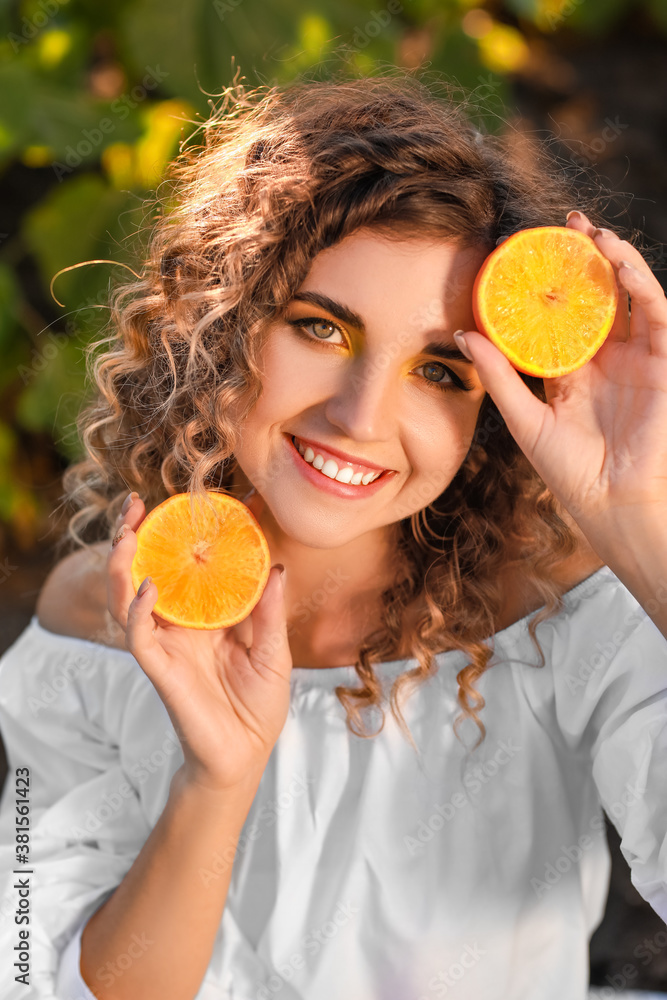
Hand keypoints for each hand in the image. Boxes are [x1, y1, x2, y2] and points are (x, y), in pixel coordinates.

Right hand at [107, 491, 291, 793]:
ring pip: (128, 597)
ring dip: (122, 564)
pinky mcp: (159, 669)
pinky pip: (138, 635)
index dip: (178, 536)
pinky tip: (147, 586)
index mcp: (205, 617)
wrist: (246, 755)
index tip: (186, 503)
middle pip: (146, 572)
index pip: (184, 567)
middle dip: (134, 538)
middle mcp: (179, 625)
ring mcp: (165, 645)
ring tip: (125, 534)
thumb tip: (276, 565)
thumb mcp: (275, 652)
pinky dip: (137, 609)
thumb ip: (269, 611)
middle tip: (135, 504)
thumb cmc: (259, 706)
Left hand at [457, 210, 666, 546]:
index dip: (549, 283)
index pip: (561, 314)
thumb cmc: (569, 472)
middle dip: (585, 257)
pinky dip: (641, 283)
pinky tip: (617, 261)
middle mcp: (606, 357)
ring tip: (590, 232)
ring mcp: (637, 358)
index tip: (526, 252)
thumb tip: (464, 335)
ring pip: (629, 295)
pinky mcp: (663, 363)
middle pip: (597, 295)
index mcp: (573, 369)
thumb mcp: (525, 419)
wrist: (611, 504)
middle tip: (565, 224)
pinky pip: (657, 312)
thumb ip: (499, 376)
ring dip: (614, 259)